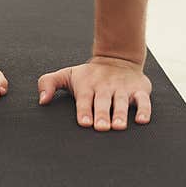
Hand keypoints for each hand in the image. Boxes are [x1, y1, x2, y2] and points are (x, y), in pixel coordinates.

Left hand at [37, 56, 151, 130]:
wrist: (118, 58)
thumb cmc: (88, 75)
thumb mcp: (66, 74)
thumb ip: (48, 83)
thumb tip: (41, 100)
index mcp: (87, 85)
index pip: (85, 99)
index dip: (85, 110)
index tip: (84, 122)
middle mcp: (105, 87)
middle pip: (103, 102)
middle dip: (102, 114)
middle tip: (101, 127)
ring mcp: (123, 88)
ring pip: (122, 102)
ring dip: (121, 114)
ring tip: (118, 126)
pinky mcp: (139, 89)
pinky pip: (143, 100)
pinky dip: (144, 110)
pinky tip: (141, 120)